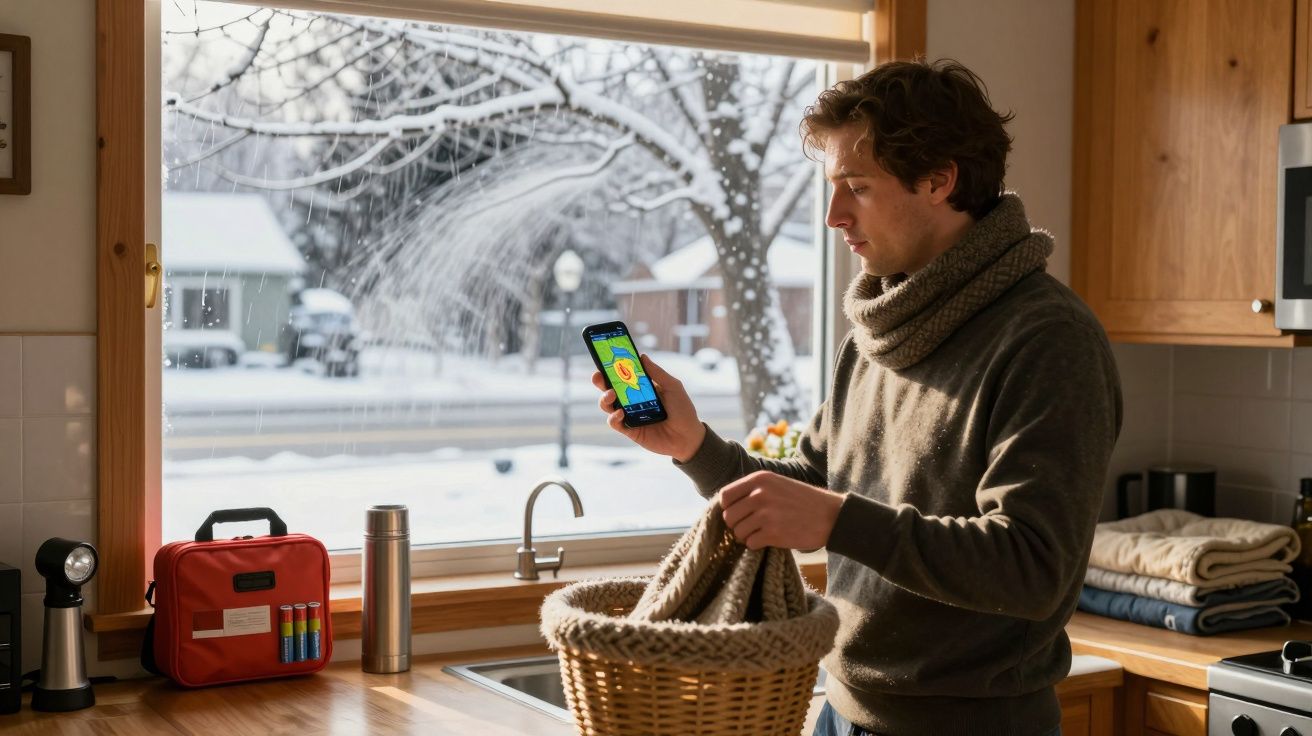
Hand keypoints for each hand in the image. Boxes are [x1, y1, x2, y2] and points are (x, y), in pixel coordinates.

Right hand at [593, 353, 705, 461]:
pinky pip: (615, 423)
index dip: (612, 367)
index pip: (623, 375)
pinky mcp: (630, 430)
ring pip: (608, 405)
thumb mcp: (673, 387)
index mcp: (641, 387)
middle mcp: (632, 400)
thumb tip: (642, 356)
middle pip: (609, 388)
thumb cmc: (683, 410)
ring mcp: (629, 415)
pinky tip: (620, 412)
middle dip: (601, 381)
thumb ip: (657, 373)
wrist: (688, 437)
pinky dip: (613, 417)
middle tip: (598, 376)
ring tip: (611, 394)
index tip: (604, 358)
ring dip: (604, 398)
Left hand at [720, 471, 844, 550]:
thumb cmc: (802, 500)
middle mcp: (760, 494)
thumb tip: (726, 506)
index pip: (725, 496)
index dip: (728, 507)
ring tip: (761, 533)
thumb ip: (753, 490)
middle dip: (737, 524)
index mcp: (760, 479)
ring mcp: (766, 514)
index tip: (738, 513)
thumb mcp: (777, 484)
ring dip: (746, 536)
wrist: (830, 515)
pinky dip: (757, 544)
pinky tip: (769, 539)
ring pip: (738, 532)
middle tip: (750, 526)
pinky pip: (750, 543)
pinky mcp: (773, 533)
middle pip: (728, 516)